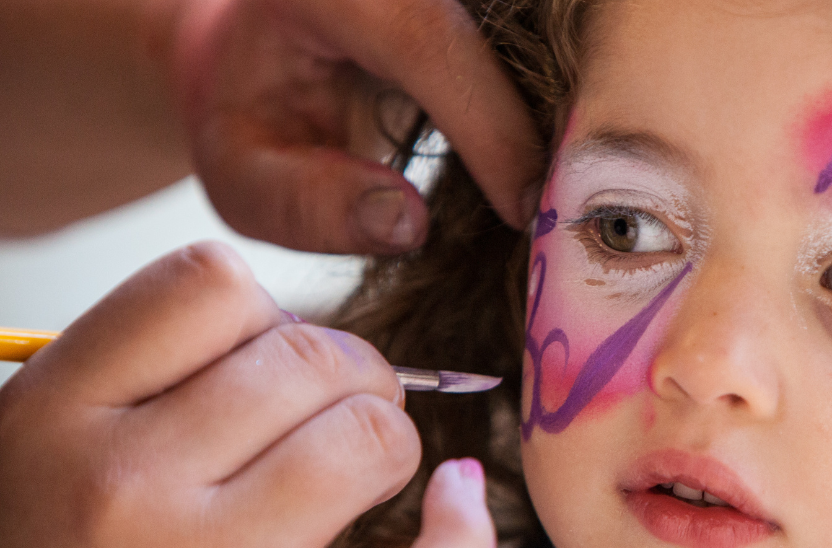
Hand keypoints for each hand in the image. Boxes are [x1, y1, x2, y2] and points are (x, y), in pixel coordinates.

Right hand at [0, 242, 495, 547]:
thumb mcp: (49, 435)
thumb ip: (155, 367)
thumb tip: (307, 333)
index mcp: (55, 414)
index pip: (213, 283)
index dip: (259, 308)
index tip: (257, 353)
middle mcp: (124, 492)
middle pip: (308, 355)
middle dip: (343, 369)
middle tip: (324, 409)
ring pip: (367, 438)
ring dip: (384, 435)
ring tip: (358, 463)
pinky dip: (459, 538)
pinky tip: (452, 500)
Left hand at [174, 0, 541, 253]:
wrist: (259, 49)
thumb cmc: (252, 117)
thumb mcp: (242, 175)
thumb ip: (307, 205)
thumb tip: (410, 223)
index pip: (428, 42)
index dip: (491, 130)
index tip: (525, 210)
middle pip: (504, 31)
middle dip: (546, 117)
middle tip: (570, 207)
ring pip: (536, 30)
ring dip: (561, 105)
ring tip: (571, 185)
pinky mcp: (483, 1)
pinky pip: (539, 38)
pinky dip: (557, 95)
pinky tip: (560, 151)